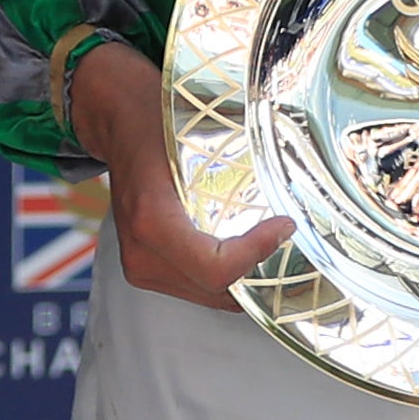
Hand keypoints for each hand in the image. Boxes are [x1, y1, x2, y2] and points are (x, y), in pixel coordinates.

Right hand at [69, 38, 289, 306]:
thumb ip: (243, 168)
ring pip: (210, 296)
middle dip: (258, 268)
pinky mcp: (143, 271)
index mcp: (152, 220)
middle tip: (284, 236)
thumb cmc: (158, 123)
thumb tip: (297, 190)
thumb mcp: (201, 137)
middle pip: (218, 289)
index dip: (258, 254)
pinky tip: (239, 249)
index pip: (217, 268)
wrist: (121, 124)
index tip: (284, 224)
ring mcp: (139, 266)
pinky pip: (196, 289)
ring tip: (267, 242)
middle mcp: (141, 251)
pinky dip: (225, 277)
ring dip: (243, 275)